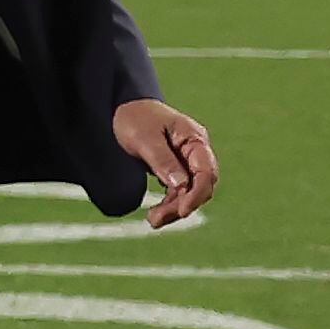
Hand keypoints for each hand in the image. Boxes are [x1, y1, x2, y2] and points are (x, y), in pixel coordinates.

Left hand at [115, 98, 218, 228]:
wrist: (123, 108)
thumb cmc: (135, 117)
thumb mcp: (145, 138)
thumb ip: (163, 161)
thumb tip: (182, 186)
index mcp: (194, 139)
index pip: (206, 171)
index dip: (197, 194)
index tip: (183, 211)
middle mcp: (195, 152)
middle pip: (200, 186)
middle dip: (182, 205)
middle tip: (154, 219)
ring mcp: (186, 161)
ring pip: (189, 192)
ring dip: (174, 209)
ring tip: (152, 220)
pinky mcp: (175, 170)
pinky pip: (178, 191)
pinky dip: (169, 204)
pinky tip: (155, 214)